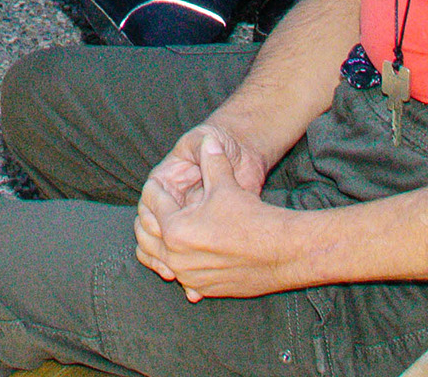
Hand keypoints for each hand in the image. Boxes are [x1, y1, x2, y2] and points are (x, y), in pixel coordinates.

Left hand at [134, 134, 285, 299]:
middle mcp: (177, 256)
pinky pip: (179, 277)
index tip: (157, 182)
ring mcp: (189, 276)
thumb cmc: (252, 217)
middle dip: (147, 218)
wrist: (281, 253)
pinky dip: (175, 264)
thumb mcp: (226, 184)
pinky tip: (181, 254)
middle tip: (154, 206)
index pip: (153, 204)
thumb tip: (208, 140)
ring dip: (156, 243)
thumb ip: (211, 160)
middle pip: (146, 236)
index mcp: (176, 229)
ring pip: (158, 260)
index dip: (154, 189)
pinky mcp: (203, 288)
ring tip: (161, 229)